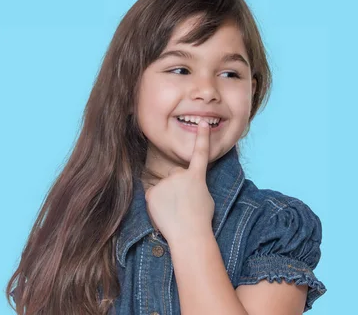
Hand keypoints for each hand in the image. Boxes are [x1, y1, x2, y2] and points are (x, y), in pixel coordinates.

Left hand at [145, 120, 214, 242]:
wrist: (189, 235)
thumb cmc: (201, 219)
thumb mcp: (205, 197)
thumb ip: (194, 185)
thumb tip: (184, 185)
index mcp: (197, 176)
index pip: (200, 152)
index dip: (203, 137)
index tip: (204, 123)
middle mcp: (180, 175)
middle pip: (175, 176)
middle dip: (177, 187)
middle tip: (183, 205)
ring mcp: (165, 183)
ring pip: (163, 187)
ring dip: (167, 197)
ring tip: (175, 212)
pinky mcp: (152, 193)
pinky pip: (153, 195)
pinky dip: (157, 204)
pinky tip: (164, 213)